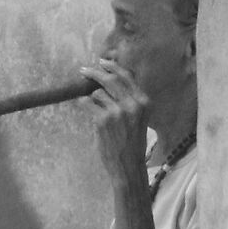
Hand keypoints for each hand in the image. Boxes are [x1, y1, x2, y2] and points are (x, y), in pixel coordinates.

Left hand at [82, 60, 151, 189]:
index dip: (112, 67)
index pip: (127, 76)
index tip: (102, 62)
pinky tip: (86, 108)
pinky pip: (87, 103)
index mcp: (143, 102)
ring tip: (94, 108)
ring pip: (97, 93)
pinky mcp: (102, 120)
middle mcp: (132, 104)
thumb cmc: (131, 142)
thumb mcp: (139, 118)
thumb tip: (111, 79)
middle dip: (95, 73)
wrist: (128, 165)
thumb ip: (130, 100)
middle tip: (84, 71)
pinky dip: (84, 104)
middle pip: (110, 80)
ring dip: (91, 97)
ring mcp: (117, 111)